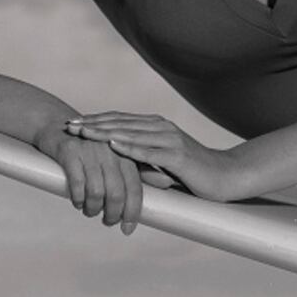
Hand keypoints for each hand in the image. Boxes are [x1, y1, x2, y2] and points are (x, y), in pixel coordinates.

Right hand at [33, 120, 142, 234]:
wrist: (57, 123)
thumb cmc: (90, 144)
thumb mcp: (117, 151)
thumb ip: (141, 166)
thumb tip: (166, 181)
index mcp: (124, 153)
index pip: (134, 187)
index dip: (132, 212)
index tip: (128, 228)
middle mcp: (110, 151)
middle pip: (116, 193)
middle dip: (112, 214)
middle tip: (107, 221)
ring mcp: (90, 151)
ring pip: (96, 192)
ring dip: (93, 209)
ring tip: (89, 211)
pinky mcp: (70, 152)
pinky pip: (77, 184)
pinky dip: (78, 199)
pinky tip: (77, 201)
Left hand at [66, 111, 235, 201]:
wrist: (226, 176)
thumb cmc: (194, 173)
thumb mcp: (162, 164)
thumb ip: (142, 160)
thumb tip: (120, 165)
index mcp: (155, 127)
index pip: (119, 121)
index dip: (95, 121)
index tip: (73, 124)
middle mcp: (161, 127)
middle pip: (120, 123)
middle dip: (92, 124)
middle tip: (69, 126)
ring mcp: (169, 139)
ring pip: (130, 133)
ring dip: (104, 132)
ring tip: (83, 132)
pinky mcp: (178, 155)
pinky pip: (149, 150)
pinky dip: (130, 147)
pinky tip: (113, 144)